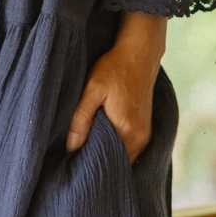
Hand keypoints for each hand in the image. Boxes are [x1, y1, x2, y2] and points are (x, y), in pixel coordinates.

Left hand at [65, 45, 157, 164]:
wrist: (140, 53)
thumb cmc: (115, 68)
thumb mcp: (92, 90)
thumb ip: (81, 119)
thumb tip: (70, 148)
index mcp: (128, 132)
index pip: (107, 162)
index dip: (89, 164)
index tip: (72, 162)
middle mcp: (141, 139)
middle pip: (116, 162)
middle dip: (97, 160)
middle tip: (75, 157)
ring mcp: (145, 135)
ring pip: (122, 156)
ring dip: (106, 153)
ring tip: (86, 147)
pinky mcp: (145, 128)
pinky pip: (128, 148)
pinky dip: (114, 146)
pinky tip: (100, 137)